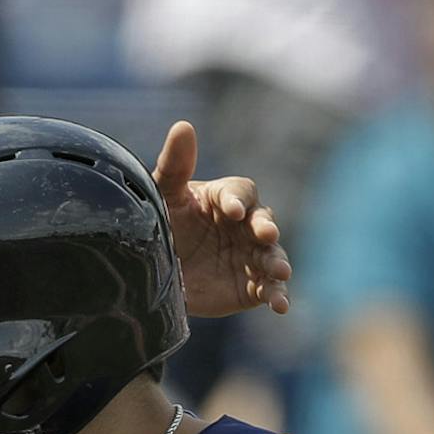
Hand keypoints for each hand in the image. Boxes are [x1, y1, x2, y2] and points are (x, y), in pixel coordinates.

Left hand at [151, 120, 291, 318]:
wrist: (154, 273)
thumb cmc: (162, 225)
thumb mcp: (162, 196)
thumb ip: (173, 165)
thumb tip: (183, 126)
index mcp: (226, 199)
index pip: (241, 193)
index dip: (237, 200)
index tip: (229, 210)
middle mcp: (245, 225)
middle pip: (264, 222)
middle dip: (266, 228)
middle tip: (265, 234)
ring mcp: (250, 256)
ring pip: (272, 256)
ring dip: (278, 263)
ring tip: (279, 272)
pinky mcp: (250, 286)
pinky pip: (269, 289)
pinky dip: (277, 296)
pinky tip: (280, 306)